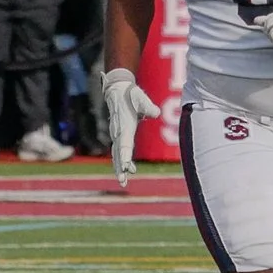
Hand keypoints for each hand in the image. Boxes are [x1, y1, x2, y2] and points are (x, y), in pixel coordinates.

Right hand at [100, 67, 159, 189]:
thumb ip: (148, 106)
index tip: (125, 167)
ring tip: (124, 181)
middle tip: (123, 180)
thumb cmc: (130, 95)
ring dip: (119, 167)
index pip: (123, 144)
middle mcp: (118, 132)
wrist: (117, 91)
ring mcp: (117, 134)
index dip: (124, 156)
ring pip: (117, 154)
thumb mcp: (140, 98)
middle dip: (119, 167)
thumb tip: (156, 113)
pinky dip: (121, 161)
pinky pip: (119, 151)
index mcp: (124, 126)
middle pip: (118, 153)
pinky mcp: (119, 135)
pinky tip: (129, 169)